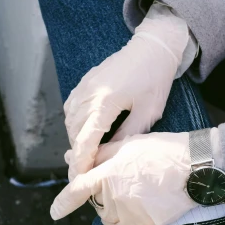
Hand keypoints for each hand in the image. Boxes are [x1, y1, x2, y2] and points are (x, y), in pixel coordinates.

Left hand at [51, 131, 196, 224]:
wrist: (192, 170)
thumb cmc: (162, 153)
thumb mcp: (128, 145)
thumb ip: (98, 154)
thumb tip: (71, 157)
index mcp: (108, 171)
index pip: (78, 189)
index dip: (63, 202)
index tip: (54, 213)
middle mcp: (114, 193)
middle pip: (96, 200)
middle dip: (102, 192)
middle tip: (125, 180)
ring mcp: (126, 210)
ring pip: (107, 215)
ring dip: (113, 207)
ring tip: (135, 192)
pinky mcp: (139, 223)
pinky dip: (123, 220)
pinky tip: (137, 207)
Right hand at [63, 3, 189, 179]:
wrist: (152, 46)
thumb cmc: (155, 78)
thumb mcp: (148, 112)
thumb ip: (128, 135)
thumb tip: (111, 155)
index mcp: (106, 102)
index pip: (86, 139)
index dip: (81, 161)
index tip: (78, 177)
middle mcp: (90, 94)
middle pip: (74, 131)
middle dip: (77, 152)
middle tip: (84, 170)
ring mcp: (85, 85)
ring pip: (70, 119)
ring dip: (75, 138)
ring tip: (86, 153)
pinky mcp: (85, 81)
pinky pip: (71, 106)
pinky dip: (74, 122)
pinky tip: (84, 130)